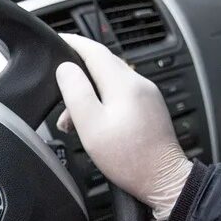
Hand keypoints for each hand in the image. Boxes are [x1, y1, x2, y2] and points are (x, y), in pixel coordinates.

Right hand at [55, 34, 192, 220]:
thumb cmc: (129, 158)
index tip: (58, 40)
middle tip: (60, 96)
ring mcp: (148, 95)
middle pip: (102, 65)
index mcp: (124, 83)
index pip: (94, 50)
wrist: (163, 180)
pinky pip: (122, 95)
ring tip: (74, 120)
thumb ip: (76, 92)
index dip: (73, 43)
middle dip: (78, 76)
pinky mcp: (150, 108)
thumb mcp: (91, 125)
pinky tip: (95, 122)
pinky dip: (103, 102)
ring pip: (111, 82)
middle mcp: (139, 83)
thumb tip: (66, 68)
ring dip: (89, 94)